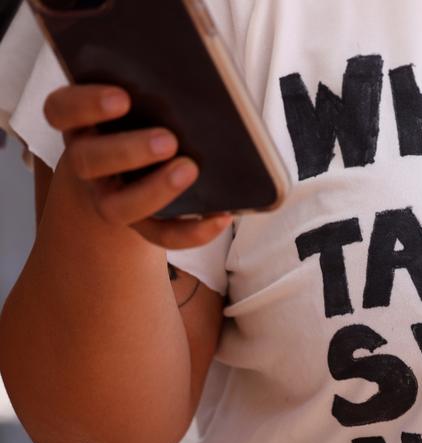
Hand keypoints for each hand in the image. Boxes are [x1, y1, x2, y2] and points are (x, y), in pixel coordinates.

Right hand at [42, 84, 231, 249]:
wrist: (130, 174)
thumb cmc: (139, 124)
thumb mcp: (138, 105)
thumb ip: (152, 95)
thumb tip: (189, 89)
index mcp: (80, 124)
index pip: (61, 110)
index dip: (85, 104)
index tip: (122, 98)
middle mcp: (87, 163)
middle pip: (88, 160)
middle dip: (129, 150)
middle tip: (168, 140)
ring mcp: (109, 199)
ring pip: (120, 206)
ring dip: (157, 191)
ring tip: (190, 170)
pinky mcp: (140, 226)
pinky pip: (162, 235)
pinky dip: (193, 230)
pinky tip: (221, 216)